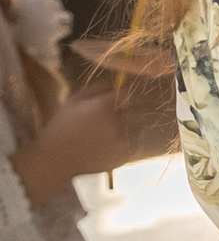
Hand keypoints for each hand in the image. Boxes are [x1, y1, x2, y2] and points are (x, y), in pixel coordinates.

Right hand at [14, 69, 177, 201]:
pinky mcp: (125, 156)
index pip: (131, 94)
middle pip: (140, 109)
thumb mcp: (76, 100)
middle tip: (116, 114)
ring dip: (130, 126)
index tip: (120, 97)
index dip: (127, 94)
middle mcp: (117, 124)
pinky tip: (109, 143)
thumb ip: (99, 86)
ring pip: (139, 126)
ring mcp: (123, 142)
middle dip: (131, 109)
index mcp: (105, 107)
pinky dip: (127, 141)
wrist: (56, 159)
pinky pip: (135, 143)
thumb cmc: (63, 126)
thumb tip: (120, 81)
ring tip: (109, 131)